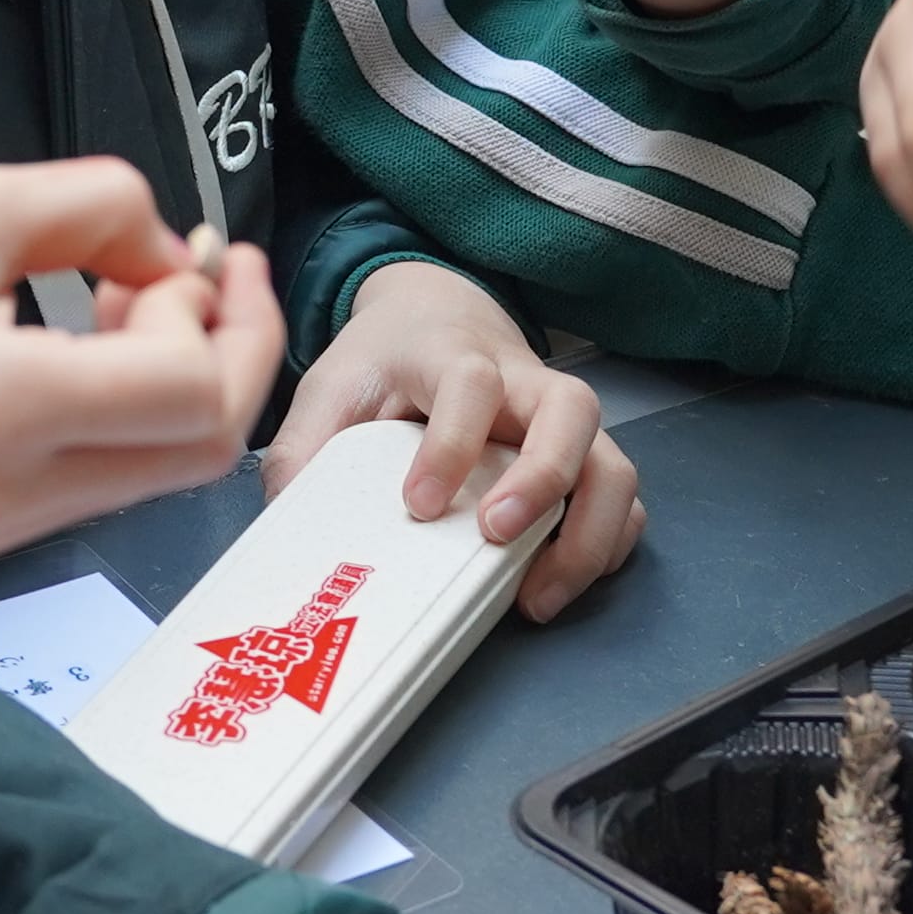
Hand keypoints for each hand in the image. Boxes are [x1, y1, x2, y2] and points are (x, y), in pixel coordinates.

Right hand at [0, 159, 285, 566]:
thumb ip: (96, 208)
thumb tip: (177, 250)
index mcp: (6, 411)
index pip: (192, 393)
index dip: (211, 314)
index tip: (166, 250)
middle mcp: (18, 492)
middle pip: (201, 450)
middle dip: (231, 353)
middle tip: (209, 268)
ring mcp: (5, 526)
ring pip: (160, 469)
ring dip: (178, 377)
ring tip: (135, 289)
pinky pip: (102, 474)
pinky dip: (125, 406)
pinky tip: (91, 336)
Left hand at [268, 264, 645, 616]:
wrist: (434, 316)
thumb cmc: (384, 360)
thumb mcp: (330, 387)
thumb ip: (304, 449)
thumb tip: (291, 524)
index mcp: (454, 354)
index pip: (470, 384)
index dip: (451, 444)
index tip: (419, 505)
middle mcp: (525, 382)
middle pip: (573, 412)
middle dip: (544, 480)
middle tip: (497, 537)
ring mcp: (563, 422)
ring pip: (614, 464)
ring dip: (589, 533)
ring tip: (536, 596)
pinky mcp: (582, 456)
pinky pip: (621, 501)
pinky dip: (606, 544)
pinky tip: (557, 581)